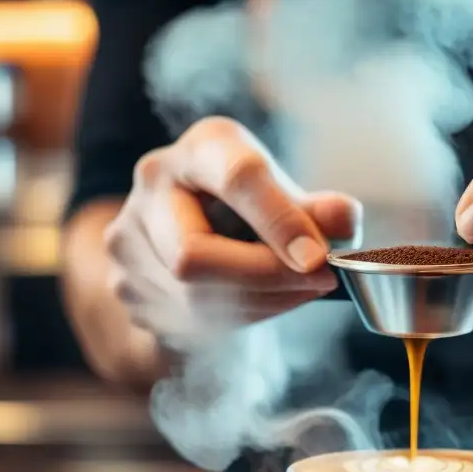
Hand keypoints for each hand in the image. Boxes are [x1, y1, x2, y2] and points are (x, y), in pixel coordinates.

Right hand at [105, 116, 359, 346]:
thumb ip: (318, 208)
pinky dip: (242, 317)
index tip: (319, 258)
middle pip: (193, 256)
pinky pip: (191, 322)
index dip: (280, 222)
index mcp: (200, 149)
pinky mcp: (128, 288)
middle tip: (321, 281)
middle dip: (266, 278)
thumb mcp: (287, 190)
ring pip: (194, 298)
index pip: (237, 180)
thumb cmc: (251, 201)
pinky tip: (268, 299)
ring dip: (262, 303)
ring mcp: (128, 242)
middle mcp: (150, 187)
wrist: (187, 219)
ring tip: (301, 288)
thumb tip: (344, 219)